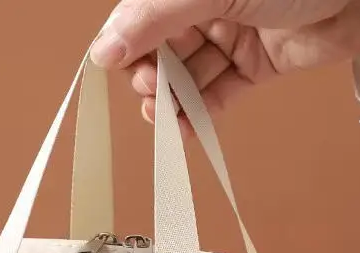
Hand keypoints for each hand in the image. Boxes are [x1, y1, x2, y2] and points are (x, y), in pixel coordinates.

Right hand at [90, 0, 359, 126]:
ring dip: (174, 103)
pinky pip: (219, 93)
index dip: (129, 46)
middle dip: (153, 78)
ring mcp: (233, 33)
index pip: (142, 16)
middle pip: (163, 49)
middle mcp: (207, 3)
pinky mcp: (257, 64)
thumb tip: (103, 50)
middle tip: (154, 96)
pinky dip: (202, 115)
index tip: (125, 72)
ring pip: (189, 75)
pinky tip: (186, 132)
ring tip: (166, 122)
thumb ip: (154, 18)